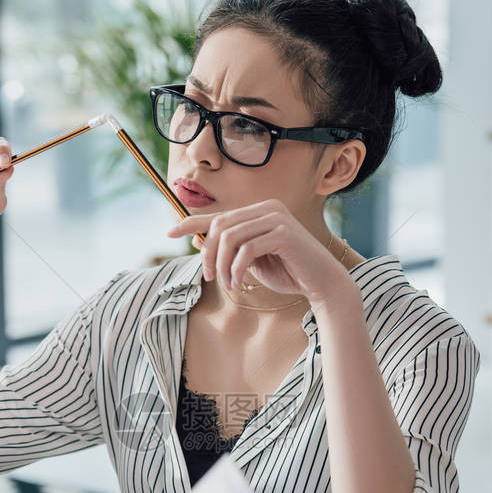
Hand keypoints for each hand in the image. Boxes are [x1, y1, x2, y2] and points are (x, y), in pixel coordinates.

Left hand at [167, 198, 351, 305]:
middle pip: (220, 226)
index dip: (191, 223)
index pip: (219, 215)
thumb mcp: (253, 261)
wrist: (322, 284)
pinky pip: (246, 250)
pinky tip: (237, 282)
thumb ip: (233, 250)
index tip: (169, 232)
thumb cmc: (289, 273)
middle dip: (209, 253)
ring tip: (226, 284)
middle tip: (210, 277)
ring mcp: (277, 218)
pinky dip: (236, 268)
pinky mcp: (284, 233)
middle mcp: (268, 207)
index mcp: (260, 211)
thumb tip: (201, 244)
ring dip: (222, 264)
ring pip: (230, 237)